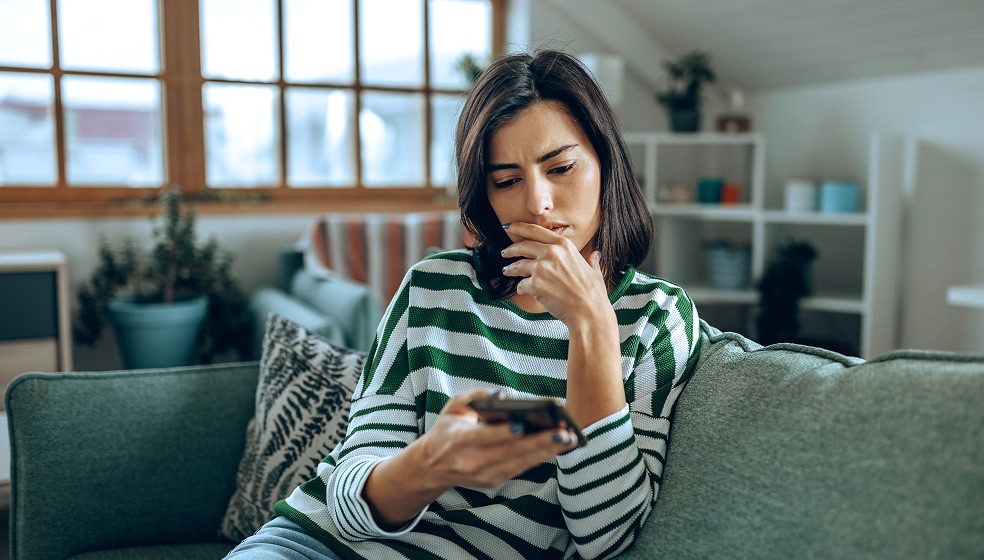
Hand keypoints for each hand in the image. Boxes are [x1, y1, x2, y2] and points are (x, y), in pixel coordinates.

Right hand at [414, 389, 578, 489]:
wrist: (432, 466)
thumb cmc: (448, 429)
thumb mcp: (454, 406)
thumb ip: (477, 396)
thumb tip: (503, 394)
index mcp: (458, 441)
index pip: (484, 438)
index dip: (503, 433)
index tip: (523, 424)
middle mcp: (471, 462)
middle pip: (510, 453)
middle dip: (539, 443)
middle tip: (564, 433)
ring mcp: (483, 476)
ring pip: (520, 463)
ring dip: (547, 452)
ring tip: (569, 439)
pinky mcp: (493, 482)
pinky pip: (521, 468)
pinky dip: (540, 457)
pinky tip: (558, 447)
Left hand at [500, 222, 609, 325]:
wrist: (589, 312)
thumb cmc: (593, 294)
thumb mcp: (594, 271)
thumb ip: (591, 260)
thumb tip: (595, 255)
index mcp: (564, 245)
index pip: (536, 230)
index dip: (519, 227)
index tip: (509, 227)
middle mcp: (551, 253)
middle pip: (523, 246)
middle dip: (510, 249)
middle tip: (504, 252)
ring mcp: (541, 268)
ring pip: (518, 265)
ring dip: (510, 269)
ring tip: (506, 271)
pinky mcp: (535, 284)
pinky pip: (521, 284)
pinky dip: (521, 288)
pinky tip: (523, 290)